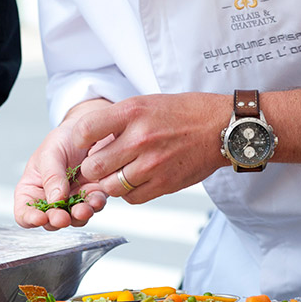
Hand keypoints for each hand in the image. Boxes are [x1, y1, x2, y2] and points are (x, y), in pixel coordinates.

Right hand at [14, 112, 110, 230]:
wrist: (89, 129)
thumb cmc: (63, 139)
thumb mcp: (51, 153)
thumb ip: (51, 177)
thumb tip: (56, 200)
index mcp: (32, 189)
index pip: (24, 212)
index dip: (30, 219)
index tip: (40, 218)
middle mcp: (52, 199)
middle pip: (50, 221)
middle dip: (56, 220)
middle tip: (62, 217)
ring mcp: (73, 200)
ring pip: (74, 219)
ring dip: (78, 217)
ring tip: (83, 209)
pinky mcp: (93, 196)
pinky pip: (94, 207)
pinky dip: (95, 206)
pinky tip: (96, 200)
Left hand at [73, 92, 229, 202]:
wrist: (222, 127)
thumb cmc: (185, 113)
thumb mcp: (146, 103)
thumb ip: (118, 120)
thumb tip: (91, 139)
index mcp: (132, 112)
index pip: (86, 130)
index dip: (78, 140)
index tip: (81, 144)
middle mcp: (139, 138)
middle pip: (94, 166)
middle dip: (92, 167)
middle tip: (99, 163)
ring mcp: (152, 163)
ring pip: (110, 186)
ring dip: (109, 182)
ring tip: (119, 172)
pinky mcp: (164, 183)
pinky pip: (131, 198)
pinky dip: (128, 192)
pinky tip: (136, 180)